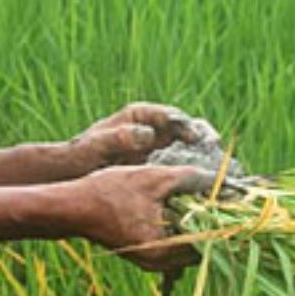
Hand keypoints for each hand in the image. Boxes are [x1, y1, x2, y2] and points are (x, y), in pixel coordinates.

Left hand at [69, 102, 218, 170]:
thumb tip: (145, 134)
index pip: (167, 115)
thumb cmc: (83, 155)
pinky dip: (196, 167)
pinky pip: (183, 161)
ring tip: (219, 162)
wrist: (75, 173)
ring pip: (189, 143)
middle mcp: (153, 127)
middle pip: (184, 126)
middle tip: (214, 145)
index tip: (193, 135)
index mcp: (139, 116)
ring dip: (205, 151)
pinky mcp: (160, 162)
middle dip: (201, 134)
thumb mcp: (97, 146)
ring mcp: (158, 144)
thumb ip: (118, 138)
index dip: (183, 124)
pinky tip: (207, 179)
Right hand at [75, 164, 213, 272]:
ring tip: (199, 194)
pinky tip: (177, 203)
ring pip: (185, 242)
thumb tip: (219, 178)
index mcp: (164, 251)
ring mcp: (150, 261)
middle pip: (199, 244)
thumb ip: (190, 178)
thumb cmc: (108, 192)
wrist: (71, 207)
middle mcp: (159, 263)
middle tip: (218, 193)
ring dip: (193, 220)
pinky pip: (170, 242)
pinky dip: (177, 224)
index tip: (234, 198)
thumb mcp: (153, 178)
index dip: (223, 216)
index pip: (209, 240)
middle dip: (209, 218)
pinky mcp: (142, 253)